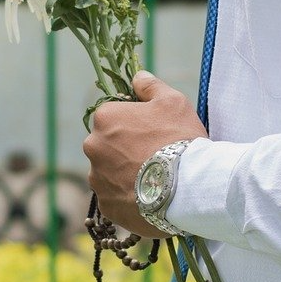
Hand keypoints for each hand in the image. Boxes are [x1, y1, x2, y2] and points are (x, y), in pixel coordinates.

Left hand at [81, 70, 207, 237]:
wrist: (188, 187)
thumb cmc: (180, 139)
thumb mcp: (173, 102)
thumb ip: (151, 86)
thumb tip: (137, 76)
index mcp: (104, 118)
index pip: (112, 117)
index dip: (132, 125)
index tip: (151, 133)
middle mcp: (92, 147)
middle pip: (106, 146)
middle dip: (124, 150)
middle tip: (153, 157)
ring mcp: (97, 179)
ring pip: (108, 173)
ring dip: (123, 174)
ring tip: (153, 181)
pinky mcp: (105, 205)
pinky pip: (113, 198)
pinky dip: (127, 197)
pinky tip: (148, 196)